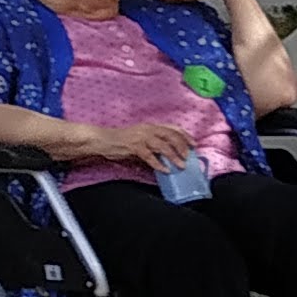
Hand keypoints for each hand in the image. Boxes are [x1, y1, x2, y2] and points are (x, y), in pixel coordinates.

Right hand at [82, 114, 198, 172]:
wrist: (103, 140)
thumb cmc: (122, 142)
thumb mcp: (141, 140)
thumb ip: (155, 146)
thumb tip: (169, 156)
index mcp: (151, 126)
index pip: (172, 128)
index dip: (185, 135)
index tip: (194, 144)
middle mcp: (148, 129)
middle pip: (171, 135)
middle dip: (182, 146)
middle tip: (189, 157)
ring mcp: (141, 137)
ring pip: (163, 145)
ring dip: (174, 156)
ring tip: (181, 165)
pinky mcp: (133, 146)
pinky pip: (149, 156)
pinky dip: (158, 164)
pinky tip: (165, 170)